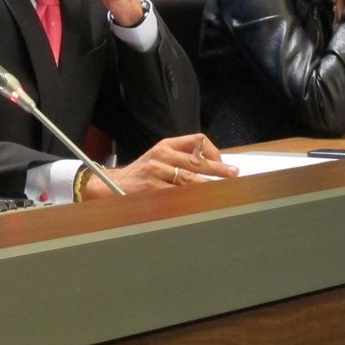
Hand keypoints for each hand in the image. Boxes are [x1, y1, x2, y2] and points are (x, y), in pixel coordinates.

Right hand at [82, 134, 238, 198]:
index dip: (212, 151)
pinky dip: (191, 199)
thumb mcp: (159, 158)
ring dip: (208, 186)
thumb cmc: (141, 174)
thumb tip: (212, 168)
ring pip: (188, 179)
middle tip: (233, 175)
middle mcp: (161, 156)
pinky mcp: (151, 189)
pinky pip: (176, 195)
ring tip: (223, 191)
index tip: (222, 162)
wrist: (112, 186)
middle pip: (196, 161)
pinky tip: (202, 203)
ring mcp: (155, 172)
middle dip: (218, 169)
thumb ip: (181, 159)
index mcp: (165, 146)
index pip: (196, 140)